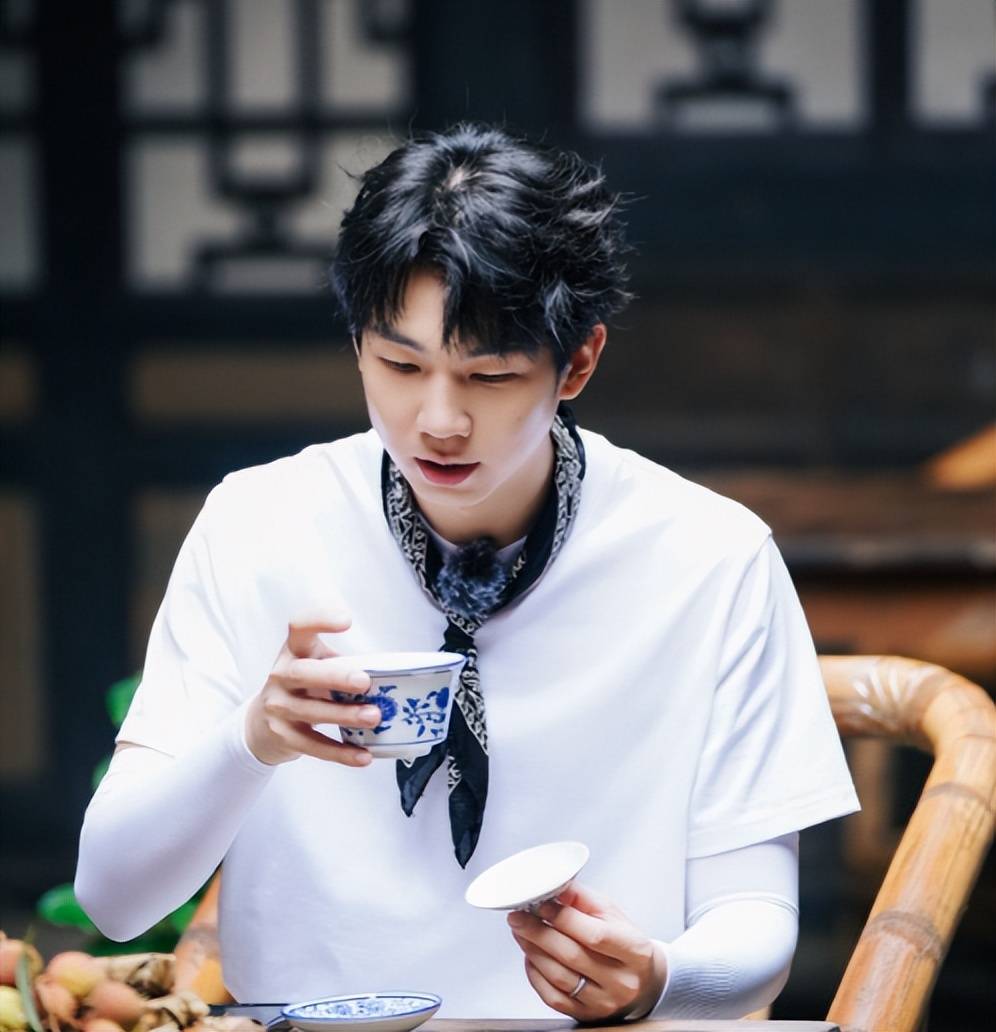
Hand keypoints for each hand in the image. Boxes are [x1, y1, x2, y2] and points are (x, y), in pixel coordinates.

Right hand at [245, 612, 377, 765]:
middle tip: (365, 681)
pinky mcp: (284, 736)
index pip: (299, 626)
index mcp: (293, 651)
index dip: (320, 620)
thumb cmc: (303, 685)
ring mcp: (279, 707)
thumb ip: (343, 663)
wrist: (261, 723)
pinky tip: (364, 755)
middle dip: (335, 676)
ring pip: (312, 712)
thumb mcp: (315, 664)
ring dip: (345, 715)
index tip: (346, 620)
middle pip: (303, 672)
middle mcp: (281, 675)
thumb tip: (392, 674)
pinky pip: (314, 746)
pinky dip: (341, 753)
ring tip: (374, 717)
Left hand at [507, 882, 667, 1020]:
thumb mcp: (613, 914)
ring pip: (559, 977)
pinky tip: (530, 956)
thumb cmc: (626, 943)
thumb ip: (583, 898)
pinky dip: (535, 975)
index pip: (595, 935)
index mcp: (635, 951)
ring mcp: (604, 1002)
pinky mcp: (587, 1015)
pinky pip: (553, 997)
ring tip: (520, 931)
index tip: (541, 904)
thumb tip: (555, 887)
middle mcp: (621, 981)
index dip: (563, 918)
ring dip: (533, 950)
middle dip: (538, 932)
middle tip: (518, 916)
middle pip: (572, 955)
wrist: (643, 982)